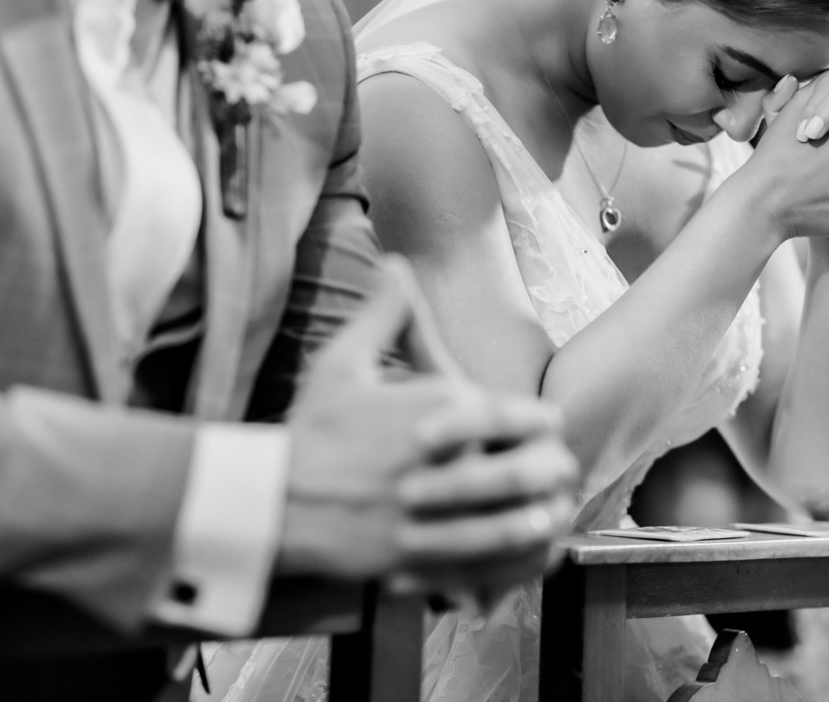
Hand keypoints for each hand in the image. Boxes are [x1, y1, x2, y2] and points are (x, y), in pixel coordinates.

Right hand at [279, 256, 578, 599]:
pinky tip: (521, 556)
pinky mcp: (412, 560)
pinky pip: (478, 566)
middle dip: (552, 471)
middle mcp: (437, 466)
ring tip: (555, 513)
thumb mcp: (341, 362)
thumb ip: (383, 315)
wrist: (265, 498)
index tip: (549, 424)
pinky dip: (510, 563)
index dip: (541, 421)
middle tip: (563, 471)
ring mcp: (426, 517)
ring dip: (540, 518)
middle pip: (523, 471)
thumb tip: (395, 263)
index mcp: (433, 413)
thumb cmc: (308, 430)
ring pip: (508, 523)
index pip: (515, 416)